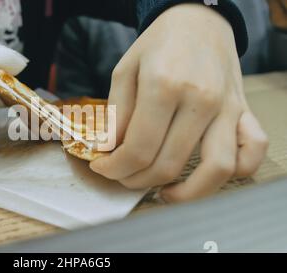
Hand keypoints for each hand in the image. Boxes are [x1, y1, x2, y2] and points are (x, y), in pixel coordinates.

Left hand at [90, 4, 267, 201]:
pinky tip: (205, 175)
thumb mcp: (124, 70)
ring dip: (185, 193)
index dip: (114, 167)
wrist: (197, 21)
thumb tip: (109, 150)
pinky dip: (235, 172)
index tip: (101, 167)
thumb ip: (116, 113)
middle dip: (136, 180)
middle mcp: (200, 100)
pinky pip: (253, 151)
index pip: (137, 148)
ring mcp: (228, 108)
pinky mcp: (243, 111)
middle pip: (168, 164)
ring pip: (215, 170)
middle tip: (122, 176)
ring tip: (162, 192)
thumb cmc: (158, 44)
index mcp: (164, 85)